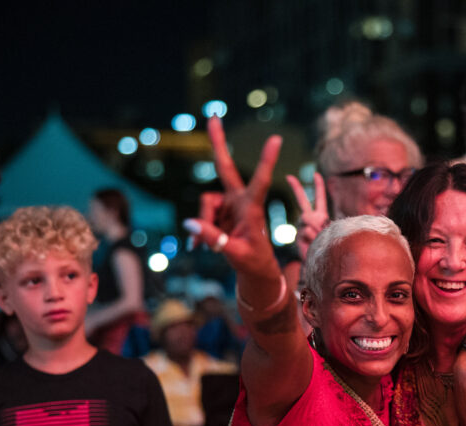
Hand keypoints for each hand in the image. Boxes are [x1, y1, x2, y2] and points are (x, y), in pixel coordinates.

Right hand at [183, 117, 281, 276]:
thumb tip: (189, 223)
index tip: (276, 139)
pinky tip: (196, 247)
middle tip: (213, 117)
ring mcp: (228, 205)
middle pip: (225, 168)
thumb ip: (214, 239)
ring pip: (205, 204)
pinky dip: (198, 231)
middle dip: (218, 143)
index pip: (261, 181)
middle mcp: (240, 201)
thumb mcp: (234, 253)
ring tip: (207, 246)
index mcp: (253, 208)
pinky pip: (200, 216)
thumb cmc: (251, 261)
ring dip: (203, 224)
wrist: (253, 268)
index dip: (266, 160)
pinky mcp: (218, 212)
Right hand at [285, 172, 328, 260]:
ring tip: (319, 238)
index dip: (318, 186)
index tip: (316, 174)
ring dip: (316, 227)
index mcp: (320, 216)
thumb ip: (319, 222)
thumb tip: (306, 219)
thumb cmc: (329, 248)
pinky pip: (306, 230)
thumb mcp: (329, 231)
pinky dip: (312, 236)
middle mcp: (308, 219)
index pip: (320, 198)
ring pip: (307, 217)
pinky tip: (313, 244)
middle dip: (296, 188)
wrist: (320, 263)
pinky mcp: (298, 235)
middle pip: (302, 201)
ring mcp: (302, 227)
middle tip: (289, 177)